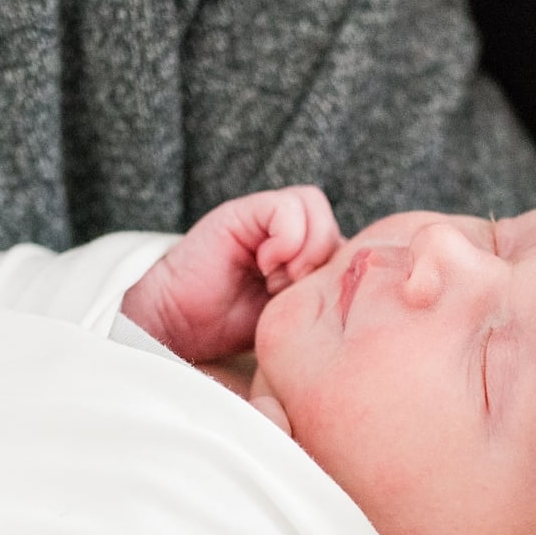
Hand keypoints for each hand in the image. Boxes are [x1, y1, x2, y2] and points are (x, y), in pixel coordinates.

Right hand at [121, 187, 339, 360]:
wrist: (177, 324)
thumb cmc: (228, 327)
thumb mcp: (289, 319)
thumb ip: (320, 301)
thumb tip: (358, 293)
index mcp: (304, 257)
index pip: (348, 248)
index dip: (339, 276)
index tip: (315, 308)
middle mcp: (289, 233)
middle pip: (336, 227)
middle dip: (322, 265)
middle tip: (294, 292)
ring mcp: (266, 220)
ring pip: (316, 208)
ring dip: (306, 249)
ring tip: (278, 279)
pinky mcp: (246, 212)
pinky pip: (289, 207)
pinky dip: (286, 239)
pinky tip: (265, 265)